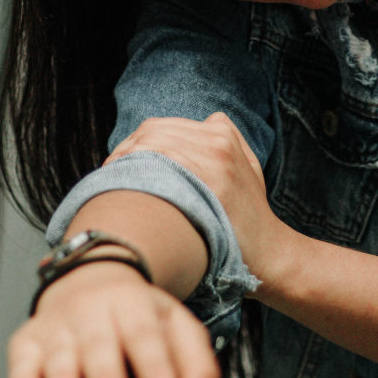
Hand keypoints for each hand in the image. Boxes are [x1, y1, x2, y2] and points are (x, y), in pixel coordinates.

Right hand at [7, 259, 218, 377]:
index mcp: (133, 303)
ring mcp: (57, 325)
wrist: (92, 278)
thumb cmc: (140, 319)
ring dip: (62, 373)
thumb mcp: (177, 329)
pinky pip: (21, 359)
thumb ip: (196, 370)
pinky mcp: (27, 341)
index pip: (145, 334)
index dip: (154, 366)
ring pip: (58, 350)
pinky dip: (21, 377)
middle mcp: (91, 309)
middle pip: (98, 341)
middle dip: (103, 370)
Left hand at [106, 113, 282, 281]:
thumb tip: (193, 127)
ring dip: (125, 164)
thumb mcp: (247, 165)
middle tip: (110, 174)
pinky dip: (138, 175)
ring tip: (112, 183)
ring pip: (151, 148)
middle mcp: (217, 141)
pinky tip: (127, 191)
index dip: (133, 143)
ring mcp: (212, 162)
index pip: (159, 126)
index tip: (119, 162)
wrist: (267, 251)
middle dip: (125, 151)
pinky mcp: (207, 187)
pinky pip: (161, 169)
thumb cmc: (245, 214)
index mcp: (222, 133)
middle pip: (151, 133)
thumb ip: (224, 140)